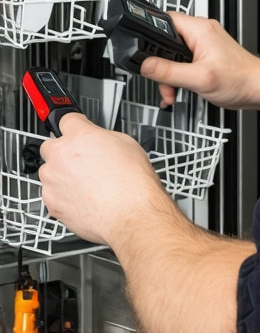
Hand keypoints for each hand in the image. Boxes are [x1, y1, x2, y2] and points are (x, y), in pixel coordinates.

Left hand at [38, 113, 165, 245]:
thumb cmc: (134, 183)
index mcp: (81, 136)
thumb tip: (99, 141)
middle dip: (65, 152)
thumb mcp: (128, 144)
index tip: (74, 129)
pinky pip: (52, 194)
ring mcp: (53, 180)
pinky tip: (85, 198)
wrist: (132, 213)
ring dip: (64, 175)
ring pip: (50, 172)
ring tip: (88, 184)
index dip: (74, 125)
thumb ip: (104, 138)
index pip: (66, 119)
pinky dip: (64, 195)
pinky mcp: (51, 202)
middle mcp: (61, 155)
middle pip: (51, 146)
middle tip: (85, 162)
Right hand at [141, 13, 259, 132]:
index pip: (163, 20)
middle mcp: (201, 32)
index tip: (143, 53)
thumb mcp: (199, 78)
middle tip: (164, 81)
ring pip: (173, 54)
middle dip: (160, 64)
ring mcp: (204, 44)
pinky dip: (179, 76)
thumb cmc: (241, 79)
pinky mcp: (206, 56)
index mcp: (199, 29)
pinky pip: (183, 62)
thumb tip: (146, 65)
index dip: (149, 36)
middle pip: (165, 41)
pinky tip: (180, 89)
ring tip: (173, 91)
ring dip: (169, 75)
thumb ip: (169, 71)